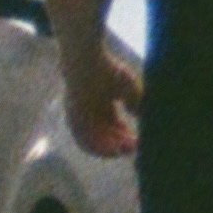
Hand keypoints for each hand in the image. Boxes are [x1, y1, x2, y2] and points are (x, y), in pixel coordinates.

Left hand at [60, 41, 141, 160]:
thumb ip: (136, 103)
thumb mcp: (128, 88)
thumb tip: (140, 116)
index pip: (115, 127)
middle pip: (106, 136)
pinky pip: (83, 141)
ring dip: (110, 149)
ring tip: (124, 151)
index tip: (138, 139)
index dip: (126, 135)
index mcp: (102, 104)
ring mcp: (80, 117)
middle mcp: (90, 113)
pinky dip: (97, 148)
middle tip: (134, 147)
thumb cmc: (108, 69)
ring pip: (95, 141)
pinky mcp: (72, 120)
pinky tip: (112, 150)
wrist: (86, 61)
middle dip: (121, 144)